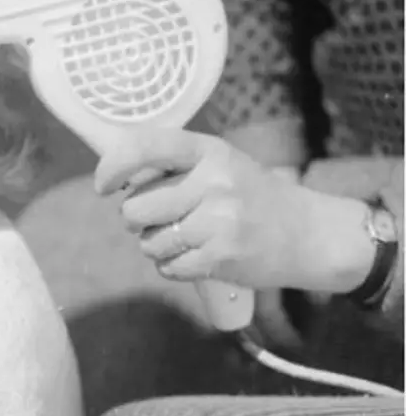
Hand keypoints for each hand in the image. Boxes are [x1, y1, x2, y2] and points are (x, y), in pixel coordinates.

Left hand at [93, 128, 319, 289]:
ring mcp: (219, 220)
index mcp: (209, 150)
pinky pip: (169, 268)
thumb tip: (116, 178)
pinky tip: (198, 257)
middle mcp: (213, 181)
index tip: (103, 186)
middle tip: (163, 219)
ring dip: (157, 247)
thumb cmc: (252, 197)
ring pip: (149, 243)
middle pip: (135, 209)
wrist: (311, 234)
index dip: (113, 167)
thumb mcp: (219, 164)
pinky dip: (175, 267)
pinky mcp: (223, 256)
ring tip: (187, 239)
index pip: (145, 147)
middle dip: (138, 220)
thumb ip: (173, 166)